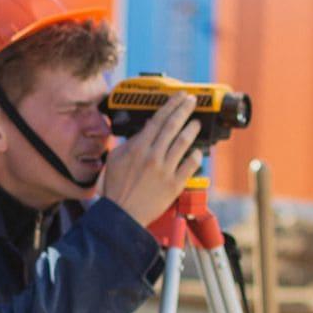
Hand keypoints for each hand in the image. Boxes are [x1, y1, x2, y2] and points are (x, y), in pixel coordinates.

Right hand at [99, 93, 203, 225]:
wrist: (122, 215)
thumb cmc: (116, 189)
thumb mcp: (115, 159)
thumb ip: (130, 143)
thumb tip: (144, 130)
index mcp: (138, 148)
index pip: (158, 119)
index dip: (170, 105)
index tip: (178, 97)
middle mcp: (153, 156)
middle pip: (173, 126)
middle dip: (184, 109)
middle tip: (192, 101)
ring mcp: (165, 170)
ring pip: (184, 143)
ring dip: (192, 129)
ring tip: (196, 123)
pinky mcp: (174, 184)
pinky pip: (190, 166)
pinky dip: (196, 156)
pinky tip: (197, 151)